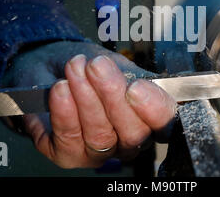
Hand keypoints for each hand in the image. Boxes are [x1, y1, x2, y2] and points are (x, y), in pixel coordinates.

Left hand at [1, 41, 176, 167]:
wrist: (55, 66)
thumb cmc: (92, 67)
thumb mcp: (117, 63)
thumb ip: (130, 75)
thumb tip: (138, 82)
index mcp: (149, 118)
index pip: (164, 122)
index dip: (153, 108)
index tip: (135, 87)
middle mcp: (129, 142)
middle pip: (133, 134)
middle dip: (112, 96)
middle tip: (96, 66)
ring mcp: (100, 153)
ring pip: (100, 137)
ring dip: (85, 98)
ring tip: (74, 69)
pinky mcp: (69, 155)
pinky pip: (69, 140)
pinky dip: (63, 112)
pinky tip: (60, 89)